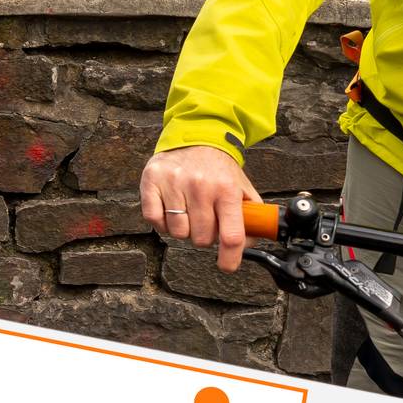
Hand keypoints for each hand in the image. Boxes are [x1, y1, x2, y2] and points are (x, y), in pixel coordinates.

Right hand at [140, 144, 260, 272]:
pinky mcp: (152, 181)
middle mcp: (200, 186)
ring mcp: (174, 183)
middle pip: (201, 239)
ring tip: (188, 212)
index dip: (230, 258)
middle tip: (205, 221)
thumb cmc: (218, 169)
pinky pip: (155, 221)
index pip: (231, 236)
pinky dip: (162, 222)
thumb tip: (250, 245)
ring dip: (183, 229)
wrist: (194, 136)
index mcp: (227, 189)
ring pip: (178, 233)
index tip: (227, 266)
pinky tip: (170, 209)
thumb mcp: (241, 187)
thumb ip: (251, 217)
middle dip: (204, 236)